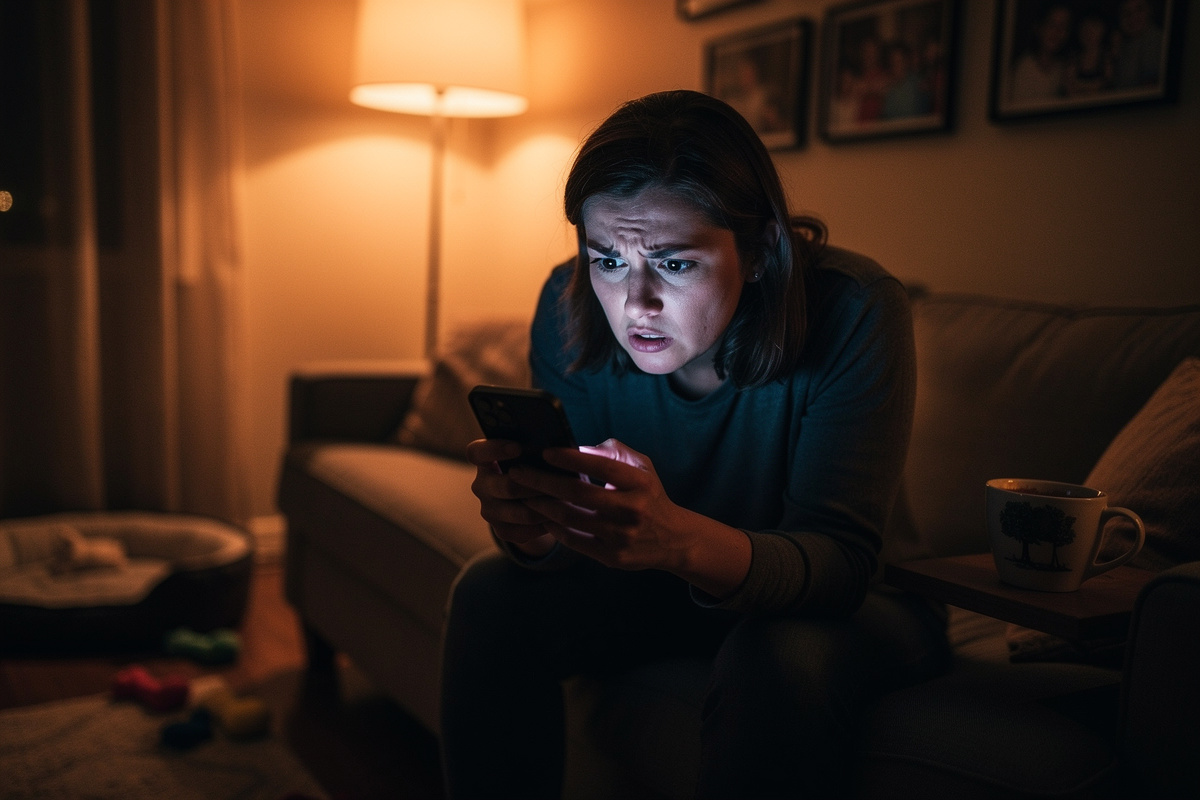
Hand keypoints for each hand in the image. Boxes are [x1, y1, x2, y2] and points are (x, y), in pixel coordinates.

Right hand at [465, 438, 556, 555]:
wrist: (532, 496)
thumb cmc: (536, 462)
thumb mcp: (533, 451)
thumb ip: (539, 445)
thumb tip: (560, 443)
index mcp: (482, 459)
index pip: (476, 453)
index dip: (494, 449)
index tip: (518, 447)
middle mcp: (481, 485)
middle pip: (508, 487)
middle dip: (538, 484)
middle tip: (562, 480)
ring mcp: (489, 510)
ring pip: (523, 513)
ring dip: (548, 506)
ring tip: (569, 499)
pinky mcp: (502, 531)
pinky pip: (528, 531)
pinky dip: (547, 523)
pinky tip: (563, 515)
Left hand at [510, 440, 749, 595]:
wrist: (673, 539)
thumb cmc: (649, 495)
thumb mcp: (641, 467)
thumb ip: (611, 453)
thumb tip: (574, 447)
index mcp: (639, 483)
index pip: (600, 466)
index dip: (570, 458)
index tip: (545, 451)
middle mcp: (632, 510)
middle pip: (577, 493)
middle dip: (542, 481)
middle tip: (518, 473)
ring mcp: (621, 537)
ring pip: (569, 518)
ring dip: (541, 505)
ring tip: (523, 494)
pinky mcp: (612, 557)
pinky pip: (573, 540)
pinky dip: (553, 526)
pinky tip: (540, 515)